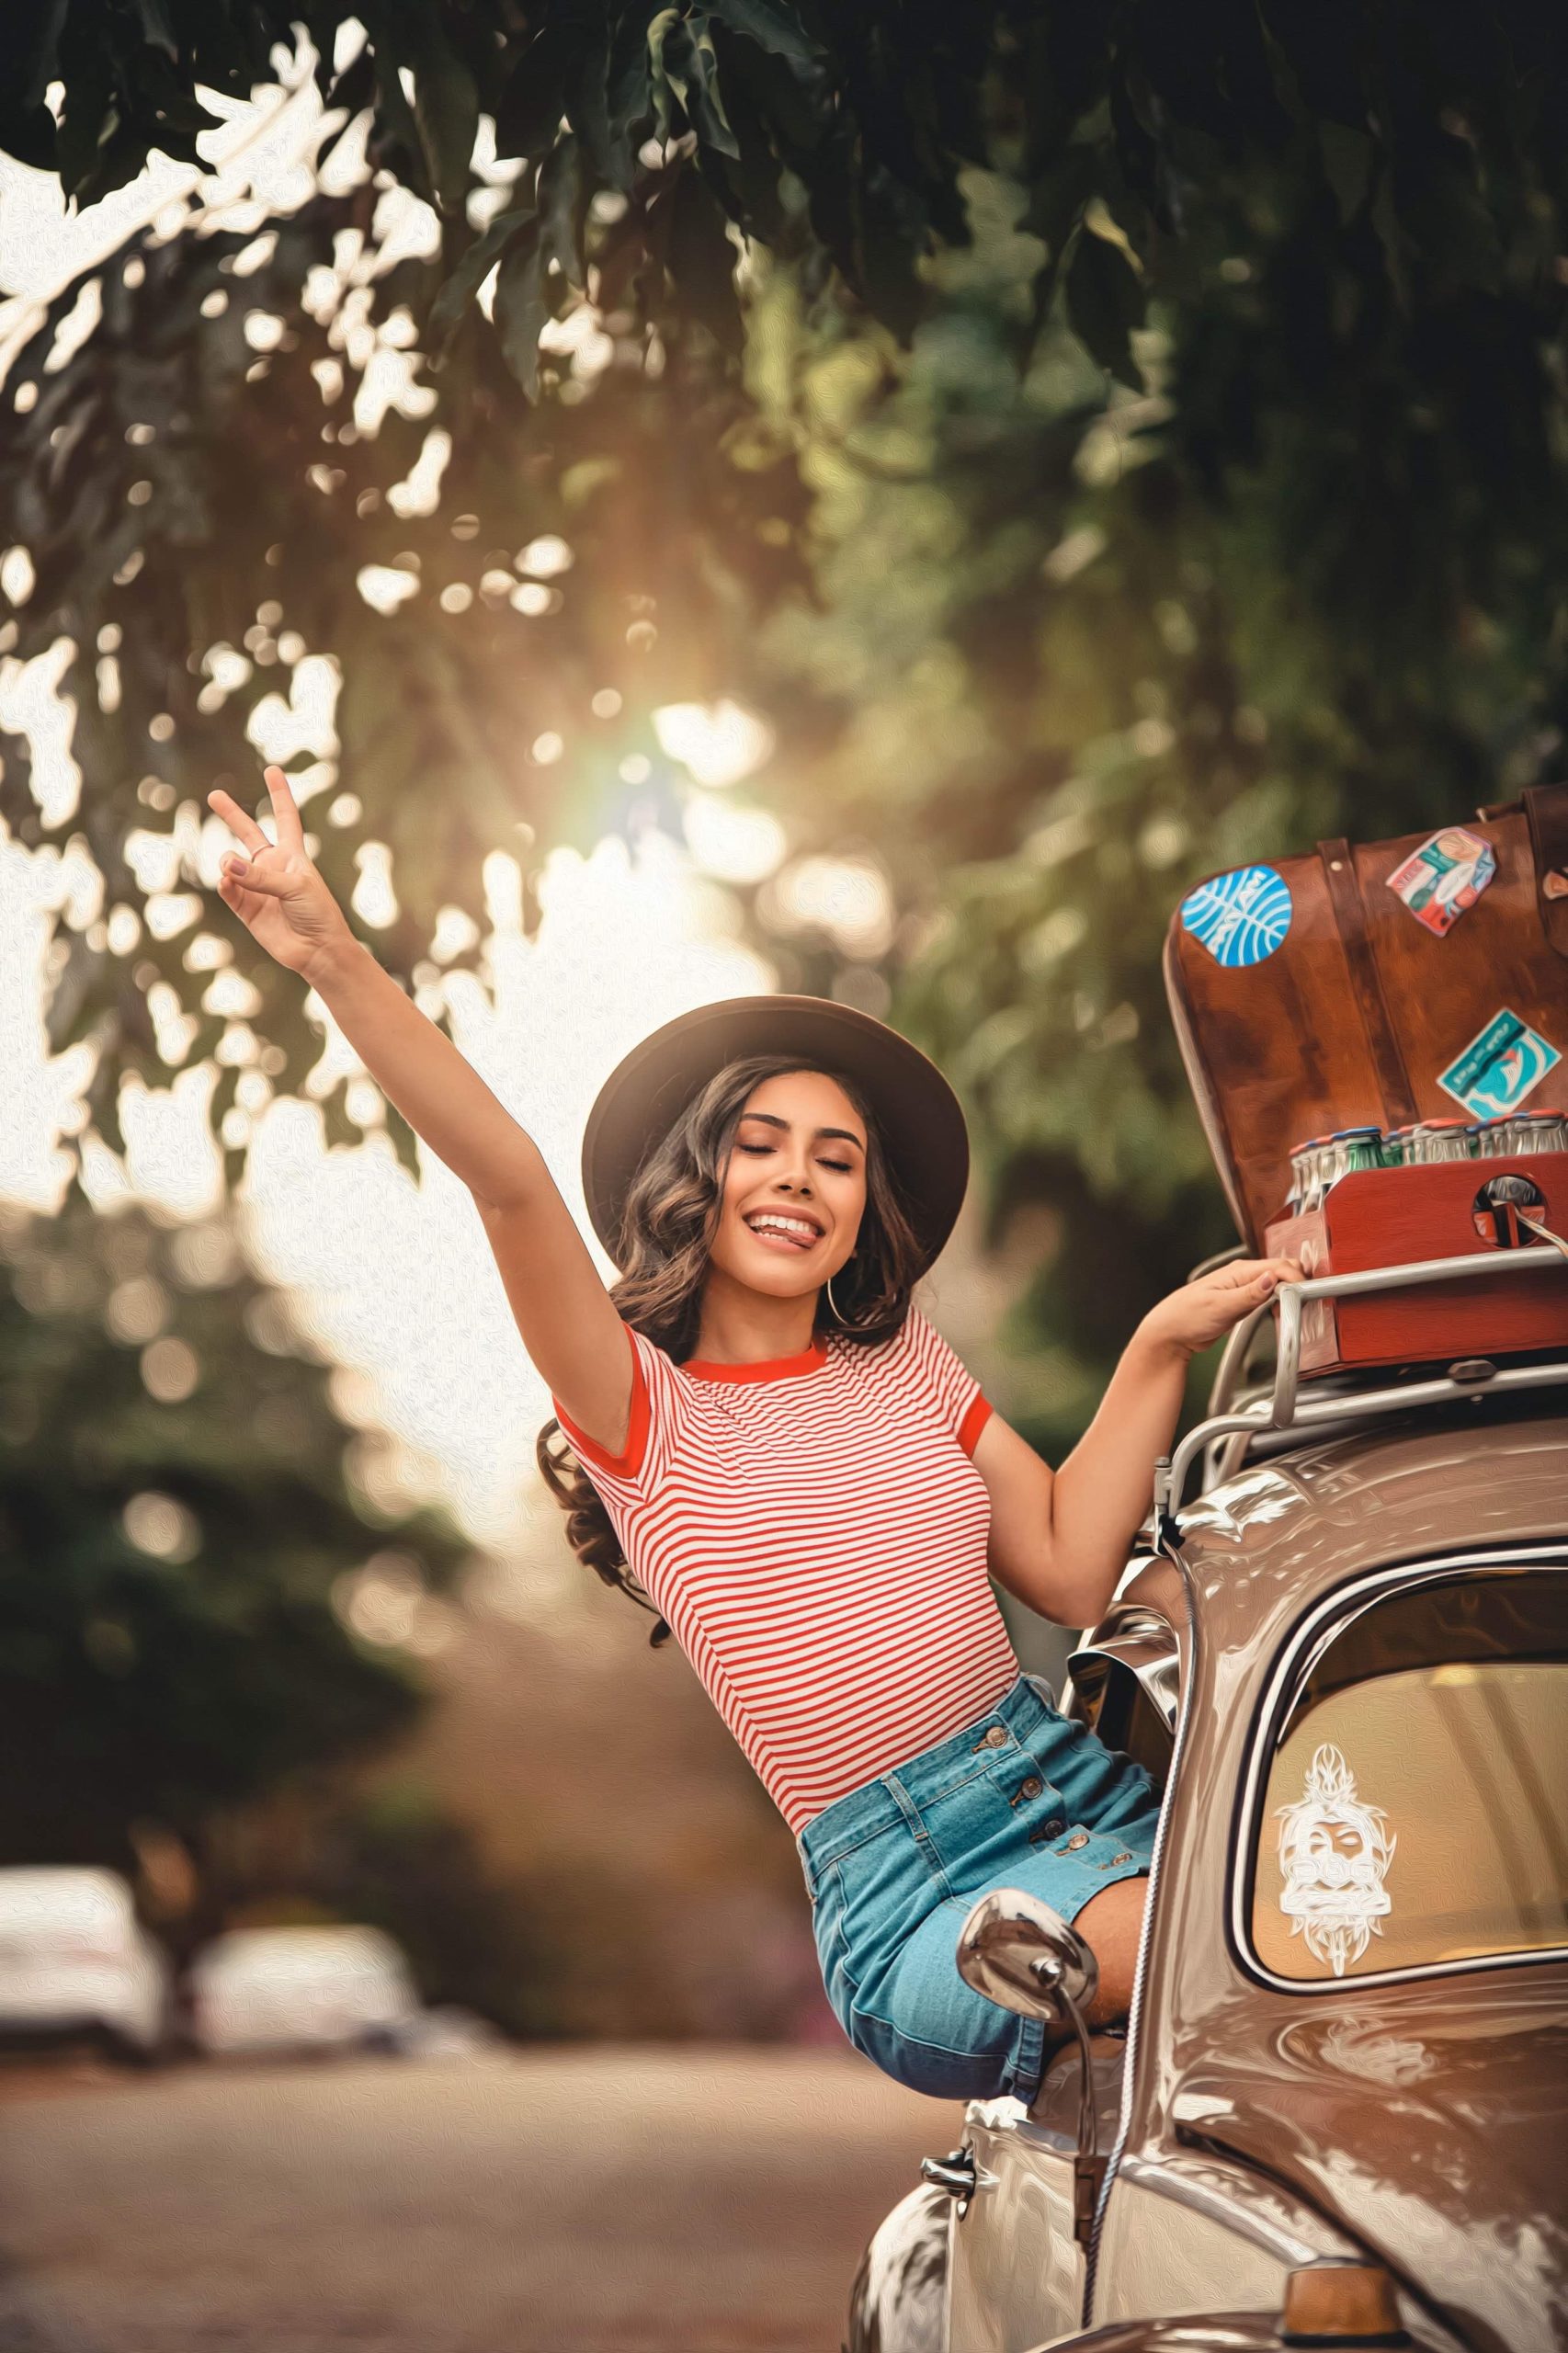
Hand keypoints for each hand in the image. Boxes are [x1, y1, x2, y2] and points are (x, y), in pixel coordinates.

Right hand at [208, 766, 355, 981]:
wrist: (318, 950)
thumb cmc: (318, 913)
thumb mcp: (296, 887)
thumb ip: (261, 876)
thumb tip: (226, 866)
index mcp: (293, 855)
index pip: (285, 817)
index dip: (279, 794)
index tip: (272, 770)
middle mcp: (272, 867)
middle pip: (248, 833)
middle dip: (232, 815)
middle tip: (214, 795)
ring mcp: (257, 886)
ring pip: (231, 863)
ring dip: (228, 863)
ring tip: (230, 869)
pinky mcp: (246, 908)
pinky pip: (228, 889)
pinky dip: (225, 883)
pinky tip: (227, 881)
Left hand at [1136, 1255, 1304, 1363]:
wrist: (1170, 1333)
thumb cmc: (1186, 1317)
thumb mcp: (1220, 1306)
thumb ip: (1250, 1294)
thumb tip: (1273, 1278)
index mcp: (1238, 1272)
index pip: (1278, 1267)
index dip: (1296, 1280)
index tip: (1305, 1296)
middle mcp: (1243, 1277)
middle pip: (1281, 1271)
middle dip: (1297, 1283)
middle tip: (1303, 1304)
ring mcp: (1243, 1289)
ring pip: (1277, 1284)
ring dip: (1289, 1293)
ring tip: (1294, 1310)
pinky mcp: (1243, 1302)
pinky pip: (1268, 1297)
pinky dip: (1279, 1303)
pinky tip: (1280, 1313)